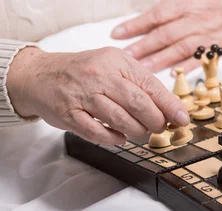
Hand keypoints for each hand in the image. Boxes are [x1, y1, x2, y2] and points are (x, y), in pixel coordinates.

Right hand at [7, 47, 189, 144]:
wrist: (39, 75)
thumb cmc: (84, 73)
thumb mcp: (113, 67)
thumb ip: (139, 84)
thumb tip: (169, 107)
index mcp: (116, 61)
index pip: (150, 85)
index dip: (169, 105)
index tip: (182, 118)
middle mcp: (99, 75)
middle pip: (138, 102)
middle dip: (155, 120)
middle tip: (160, 127)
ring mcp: (82, 94)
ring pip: (120, 118)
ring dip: (136, 130)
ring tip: (140, 131)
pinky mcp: (68, 113)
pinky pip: (97, 132)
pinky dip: (113, 138)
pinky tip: (119, 137)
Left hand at [111, 0, 221, 73]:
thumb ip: (174, 9)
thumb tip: (147, 20)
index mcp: (188, 5)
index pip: (157, 15)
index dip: (136, 24)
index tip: (117, 34)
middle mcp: (196, 19)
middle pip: (164, 33)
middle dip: (142, 46)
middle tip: (124, 57)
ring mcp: (208, 35)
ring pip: (178, 48)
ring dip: (158, 60)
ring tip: (140, 69)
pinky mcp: (220, 48)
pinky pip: (200, 59)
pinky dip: (186, 66)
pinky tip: (170, 74)